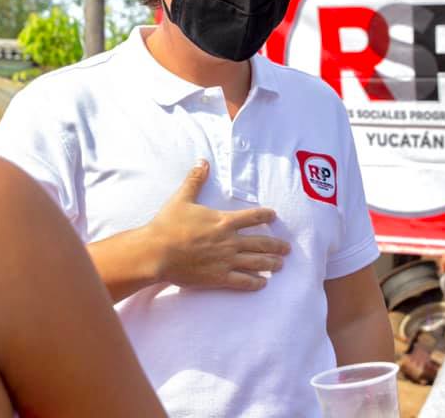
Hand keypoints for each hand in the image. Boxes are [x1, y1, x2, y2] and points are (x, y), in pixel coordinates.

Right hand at [145, 160, 290, 290]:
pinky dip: (255, 283)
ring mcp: (226, 260)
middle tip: (287, 248)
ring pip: (256, 263)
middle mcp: (230, 241)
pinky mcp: (219, 277)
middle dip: (276, 246)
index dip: (265, 215)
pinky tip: (262, 284)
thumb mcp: (182, 198)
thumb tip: (202, 161)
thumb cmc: (168, 225)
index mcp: (223, 221)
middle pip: (260, 243)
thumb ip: (195, 180)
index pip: (252, 217)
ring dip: (271, 264)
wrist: (157, 252)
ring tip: (280, 265)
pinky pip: (242, 281)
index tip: (274, 216)